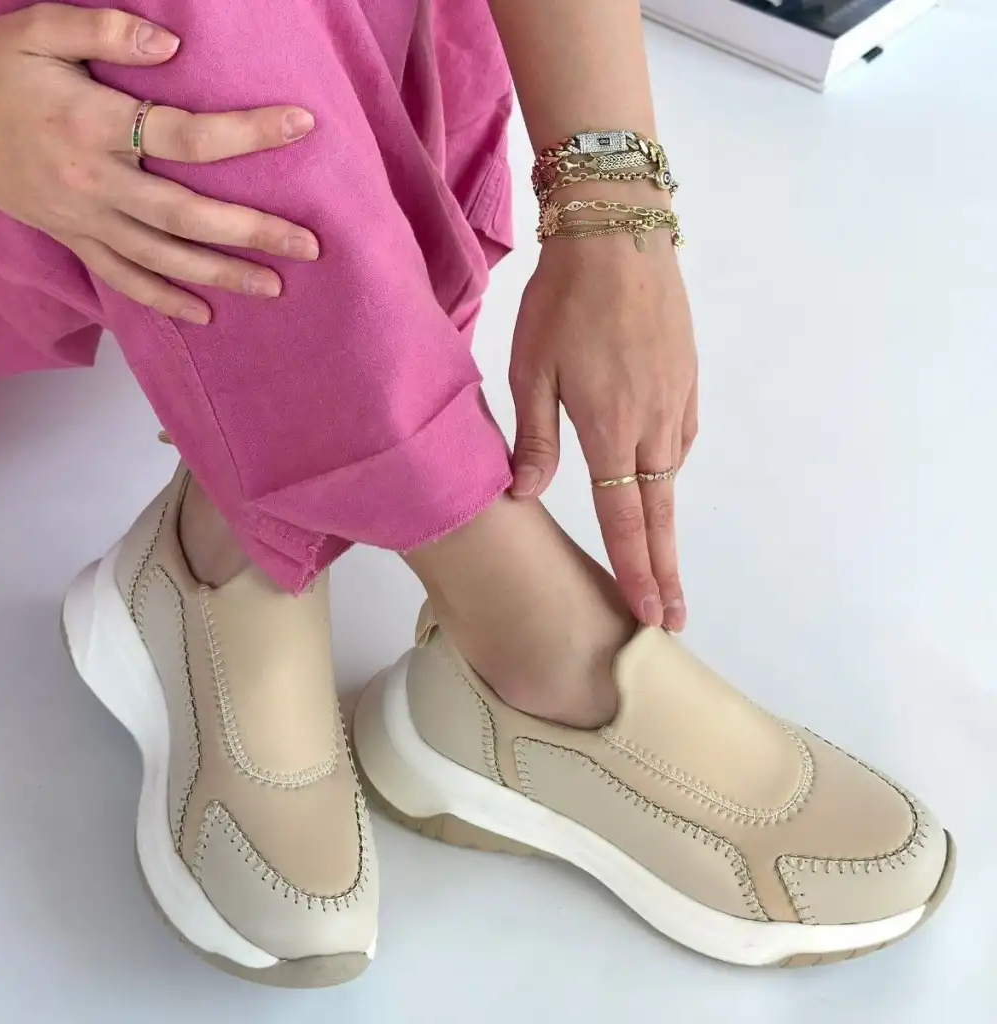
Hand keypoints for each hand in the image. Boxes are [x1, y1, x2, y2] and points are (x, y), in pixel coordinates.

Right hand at [0, 4, 319, 323]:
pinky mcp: (74, 240)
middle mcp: (96, 183)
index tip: (301, 124)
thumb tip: (171, 45)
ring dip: (222, 276)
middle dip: (253, 232)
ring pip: (163, 259)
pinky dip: (164, 301)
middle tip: (309, 246)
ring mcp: (85, 220)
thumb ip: (106, 30)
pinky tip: (205, 315)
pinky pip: (123, 280)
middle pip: (188, 216)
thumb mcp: (38, 29)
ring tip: (275, 287)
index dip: (248, 132)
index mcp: (93, 125)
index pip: (187, 134)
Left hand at [508, 222, 697, 631]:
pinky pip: (680, 440)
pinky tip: (660, 479)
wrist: (618, 232)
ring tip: (662, 563)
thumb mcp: (532, 369)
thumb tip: (525, 494)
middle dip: (665, 571)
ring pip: (670, 479)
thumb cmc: (564, 299)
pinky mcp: (687, 379)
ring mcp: (676, 401)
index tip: (649, 614)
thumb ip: (535, 438)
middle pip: (659, 515)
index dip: (636, 570)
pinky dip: (668, 472)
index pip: (626, 518)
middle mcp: (653, 425)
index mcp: (611, 429)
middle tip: (675, 618)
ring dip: (666, 525)